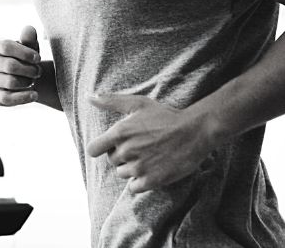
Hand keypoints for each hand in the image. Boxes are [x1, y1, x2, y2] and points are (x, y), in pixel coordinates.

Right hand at [0, 25, 42, 105]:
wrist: (26, 78)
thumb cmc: (27, 59)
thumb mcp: (30, 47)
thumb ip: (30, 38)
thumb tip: (29, 29)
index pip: (6, 46)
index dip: (24, 52)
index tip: (38, 58)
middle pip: (10, 65)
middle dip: (29, 69)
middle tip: (39, 71)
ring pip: (10, 82)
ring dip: (27, 82)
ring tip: (34, 80)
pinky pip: (7, 98)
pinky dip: (23, 97)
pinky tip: (34, 95)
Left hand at [85, 94, 213, 192]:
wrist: (194, 132)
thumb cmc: (165, 116)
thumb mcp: (137, 103)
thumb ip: (111, 101)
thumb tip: (89, 97)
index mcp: (120, 132)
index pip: (93, 149)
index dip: (100, 148)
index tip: (109, 146)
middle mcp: (127, 151)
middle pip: (112, 160)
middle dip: (122, 155)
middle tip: (140, 146)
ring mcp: (139, 167)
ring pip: (123, 173)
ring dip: (131, 168)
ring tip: (148, 156)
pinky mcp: (152, 180)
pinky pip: (134, 187)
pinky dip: (140, 181)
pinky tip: (151, 170)